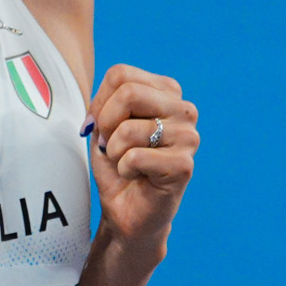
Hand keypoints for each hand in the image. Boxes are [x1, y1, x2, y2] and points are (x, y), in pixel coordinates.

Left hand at [85, 62, 195, 255]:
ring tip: (127, 164)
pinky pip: (134, 157)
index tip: (103, 127)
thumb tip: (96, 112)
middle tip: (111, 146)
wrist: (127, 211)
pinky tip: (137, 177)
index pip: (120, 74)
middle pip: (128, 93)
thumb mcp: (103, 127)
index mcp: (166, 92)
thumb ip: (103, 105)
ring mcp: (188, 136)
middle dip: (106, 124)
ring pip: (128, 129)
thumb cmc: (117, 166)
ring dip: (114, 152)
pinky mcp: (184, 165)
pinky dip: (124, 170)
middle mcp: (183, 109)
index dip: (99, 103)